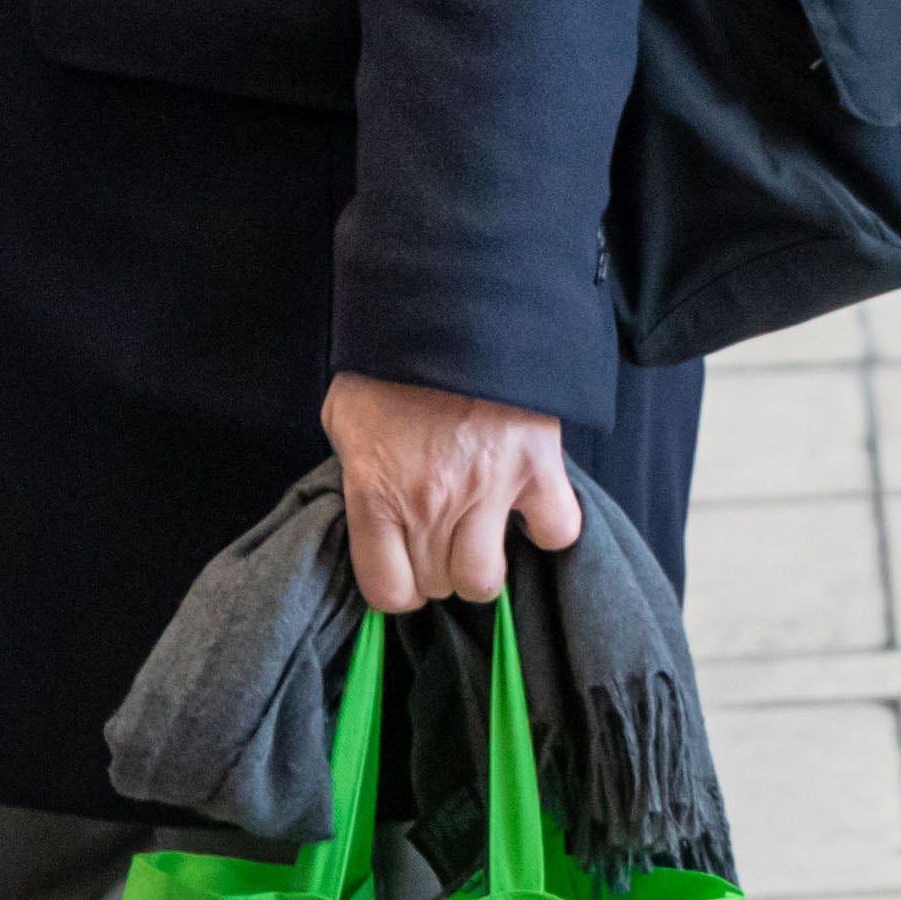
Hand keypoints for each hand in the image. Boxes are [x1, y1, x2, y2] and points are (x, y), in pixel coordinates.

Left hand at [323, 373, 582, 609]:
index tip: (404, 568)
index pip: (388, 592)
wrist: (445, 307)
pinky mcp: (537, 466)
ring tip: (479, 536)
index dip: (398, 586)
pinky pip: (556, 532)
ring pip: (486, 579)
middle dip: (436, 571)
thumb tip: (368, 514)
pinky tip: (528, 510)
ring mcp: (488, 488)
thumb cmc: (388, 365)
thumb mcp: (344, 421)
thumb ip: (355, 474)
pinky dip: (546, 529)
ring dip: (481, 565)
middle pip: (438, 586)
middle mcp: (432, 503)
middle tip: (440, 539)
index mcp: (377, 495)